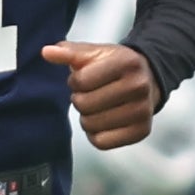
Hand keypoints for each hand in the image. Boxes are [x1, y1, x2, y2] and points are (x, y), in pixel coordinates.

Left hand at [42, 41, 159, 148]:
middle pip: (85, 105)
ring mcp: (142, 111)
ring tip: (97, 107)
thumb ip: (68, 52)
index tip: (83, 79)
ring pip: (91, 125)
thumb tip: (46, 52)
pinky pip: (102, 143)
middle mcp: (139, 87)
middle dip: (80, 99)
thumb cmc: (114, 66)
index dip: (75, 81)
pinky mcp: (141, 132)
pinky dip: (95, 135)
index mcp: (126, 62)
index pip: (81, 81)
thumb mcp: (94, 54)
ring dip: (86, 118)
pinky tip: (102, 121)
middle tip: (90, 94)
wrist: (148, 80)